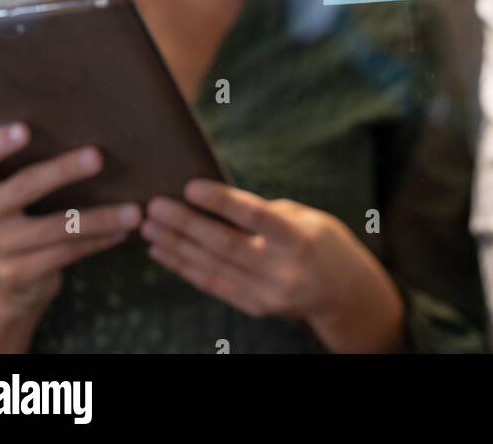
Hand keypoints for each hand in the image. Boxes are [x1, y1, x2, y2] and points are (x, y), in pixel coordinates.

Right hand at [0, 123, 141, 316]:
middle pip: (24, 188)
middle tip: (98, 157)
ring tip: (134, 211)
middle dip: (63, 171)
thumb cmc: (22, 209)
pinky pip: (64, 254)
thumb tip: (88, 121)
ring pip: (54, 229)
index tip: (26, 129)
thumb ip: (29, 159)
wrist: (7, 277)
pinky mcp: (14, 275)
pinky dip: (97, 242)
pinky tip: (122, 233)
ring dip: (99, 218)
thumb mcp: (12, 184)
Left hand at [142, 181, 405, 352]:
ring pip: (213, 267)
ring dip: (176, 246)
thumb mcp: (304, 216)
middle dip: (185, 224)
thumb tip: (215, 201)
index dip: (222, 201)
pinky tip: (162, 252)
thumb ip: (264, 212)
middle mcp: (282, 268)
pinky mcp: (255, 306)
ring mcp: (267, 292)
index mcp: (298, 237)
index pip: (255, 217)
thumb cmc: (321, 240)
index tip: (191, 186)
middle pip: (225, 245)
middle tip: (154, 205)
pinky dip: (185, 268)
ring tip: (148, 227)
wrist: (344, 293)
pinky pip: (213, 285)